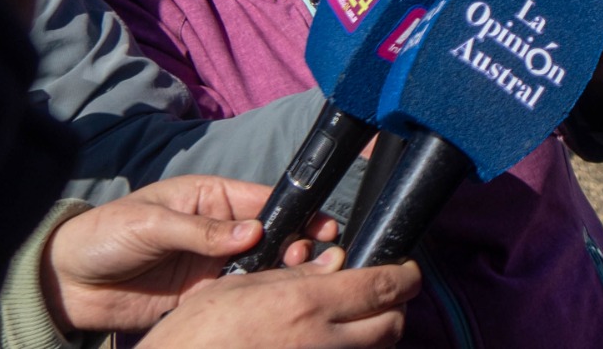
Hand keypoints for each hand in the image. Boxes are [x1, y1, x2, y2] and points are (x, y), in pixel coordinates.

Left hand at [40, 175, 337, 334]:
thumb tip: (253, 232)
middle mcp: (219, 230)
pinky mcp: (202, 295)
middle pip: (272, 234)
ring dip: (284, 272)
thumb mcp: (151, 223)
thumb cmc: (105, 235)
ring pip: (262, 266)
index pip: (264, 200)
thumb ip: (201, 230)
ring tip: (299, 277)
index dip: (296, 211)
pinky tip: (274, 300)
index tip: (322, 226)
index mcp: (211, 198)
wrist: (65, 283)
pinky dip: (260, 297)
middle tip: (307, 257)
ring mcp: (213, 264)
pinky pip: (240, 295)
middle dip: (297, 243)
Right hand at [142, 248, 419, 348]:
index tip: (408, 271)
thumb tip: (335, 263)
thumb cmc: (194, 335)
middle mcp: (321, 342)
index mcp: (306, 304)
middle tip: (383, 297)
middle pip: (391, 325)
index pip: (383, 285)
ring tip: (354, 323)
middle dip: (395, 308)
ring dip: (374, 336)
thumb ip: (294, 275)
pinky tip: (328, 345)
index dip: (406, 275)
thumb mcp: (239, 289)